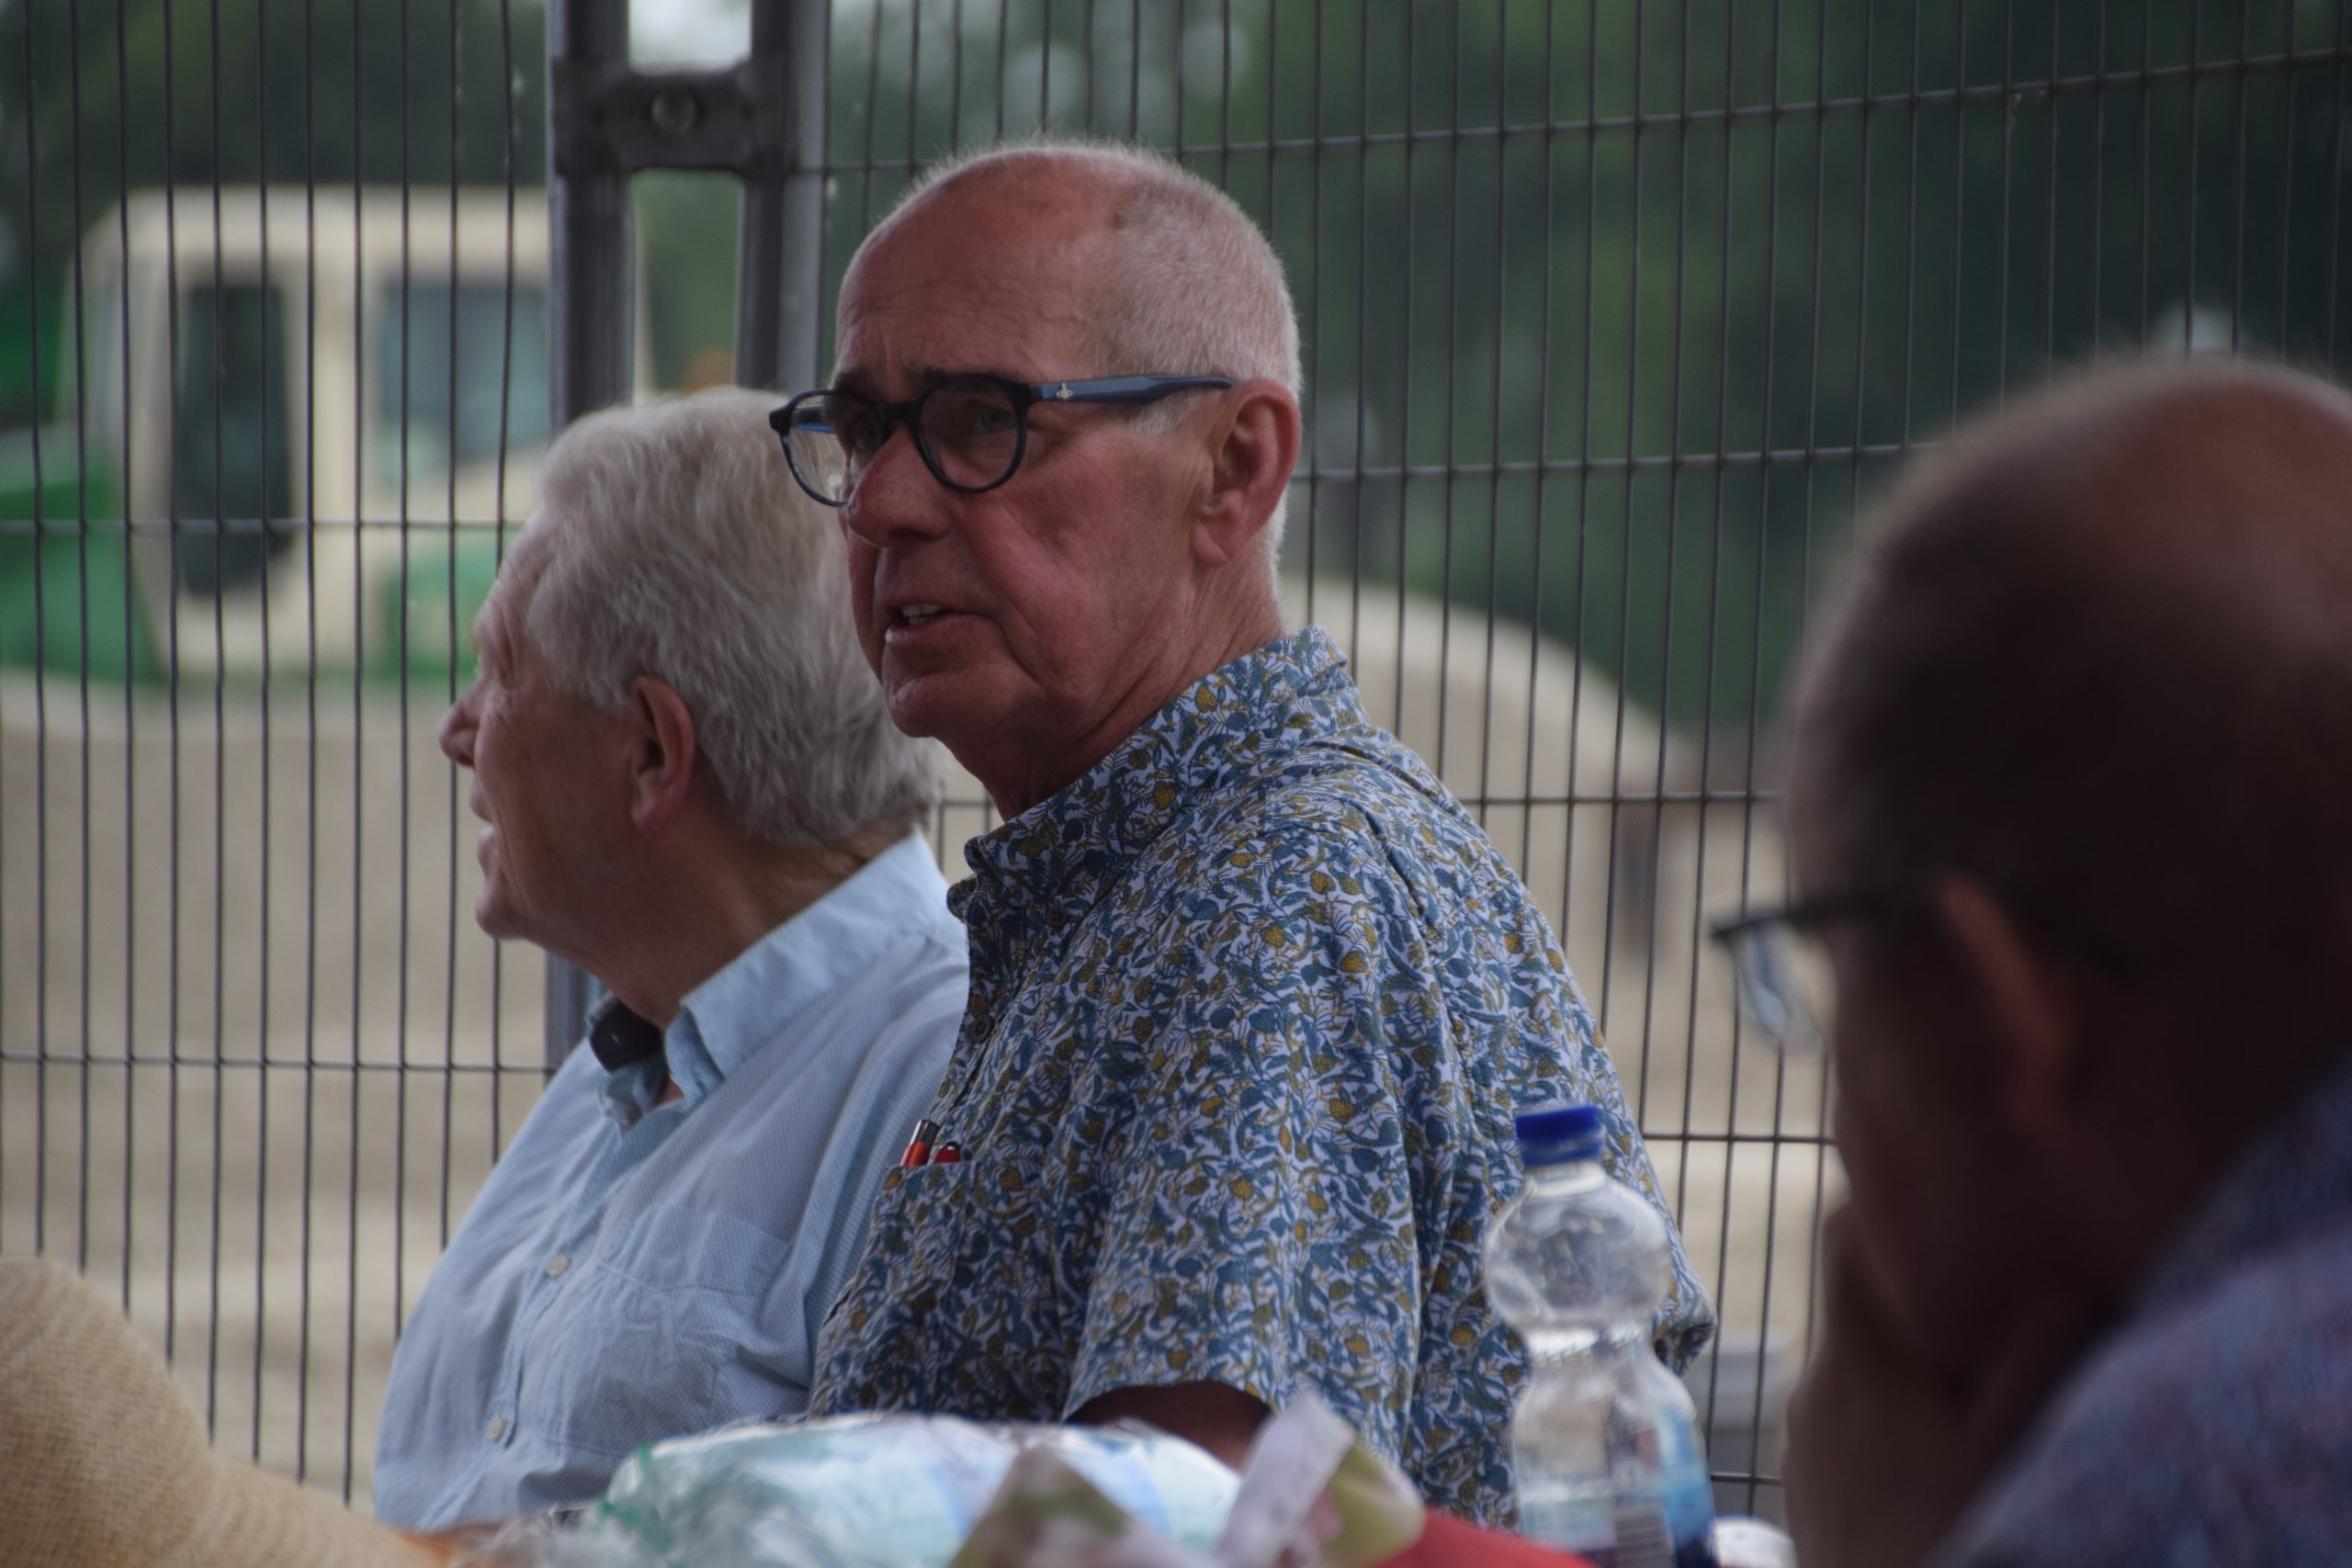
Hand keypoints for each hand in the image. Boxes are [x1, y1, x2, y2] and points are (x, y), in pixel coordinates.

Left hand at [1782, 1206, 2105, 1567]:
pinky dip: (1900, 1424)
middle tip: (1997, 1290)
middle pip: (1862, 1306)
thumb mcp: (2021, 1443)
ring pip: (1863, 1374)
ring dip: (1915, 1369)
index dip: (1890, 1198)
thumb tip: (2059, 1277)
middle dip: (1924, 1294)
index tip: (1946, 1187)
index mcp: (1853, 1358)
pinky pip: (1857, 1431)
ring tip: (1985, 1383)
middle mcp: (1811, 1391)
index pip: (1842, 1234)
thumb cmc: (1958, 1538)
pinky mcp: (1812, 1497)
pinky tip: (1950, 1458)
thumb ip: (2042, 1345)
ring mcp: (1805, 1449)